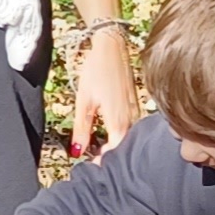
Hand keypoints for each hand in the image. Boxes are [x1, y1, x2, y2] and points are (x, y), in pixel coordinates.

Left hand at [70, 26, 139, 158]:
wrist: (112, 48)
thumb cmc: (95, 71)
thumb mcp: (83, 101)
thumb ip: (81, 128)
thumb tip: (77, 151)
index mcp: (119, 121)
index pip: (116, 152)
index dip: (104, 162)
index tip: (91, 167)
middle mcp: (132, 119)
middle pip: (124, 148)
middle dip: (110, 156)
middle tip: (94, 159)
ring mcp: (137, 112)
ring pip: (129, 138)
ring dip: (116, 146)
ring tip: (99, 149)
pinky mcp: (137, 105)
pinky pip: (132, 128)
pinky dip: (121, 134)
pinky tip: (109, 134)